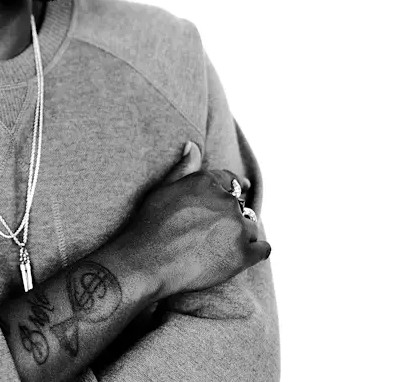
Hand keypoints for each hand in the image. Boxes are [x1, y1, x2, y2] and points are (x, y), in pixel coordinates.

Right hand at [116, 141, 270, 299]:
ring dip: (241, 235)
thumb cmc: (149, 225)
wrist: (146, 263)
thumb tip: (192, 146)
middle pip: (240, 207)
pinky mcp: (242, 255)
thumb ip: (183, 168)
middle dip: (231, 217)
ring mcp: (237, 229)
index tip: (241, 191)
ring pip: (251, 228)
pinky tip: (242, 255)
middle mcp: (226, 202)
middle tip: (214, 231)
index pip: (231, 181)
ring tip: (221, 247)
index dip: (234, 187)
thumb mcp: (163, 189)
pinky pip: (263, 249)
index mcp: (208, 183)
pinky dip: (255, 252)